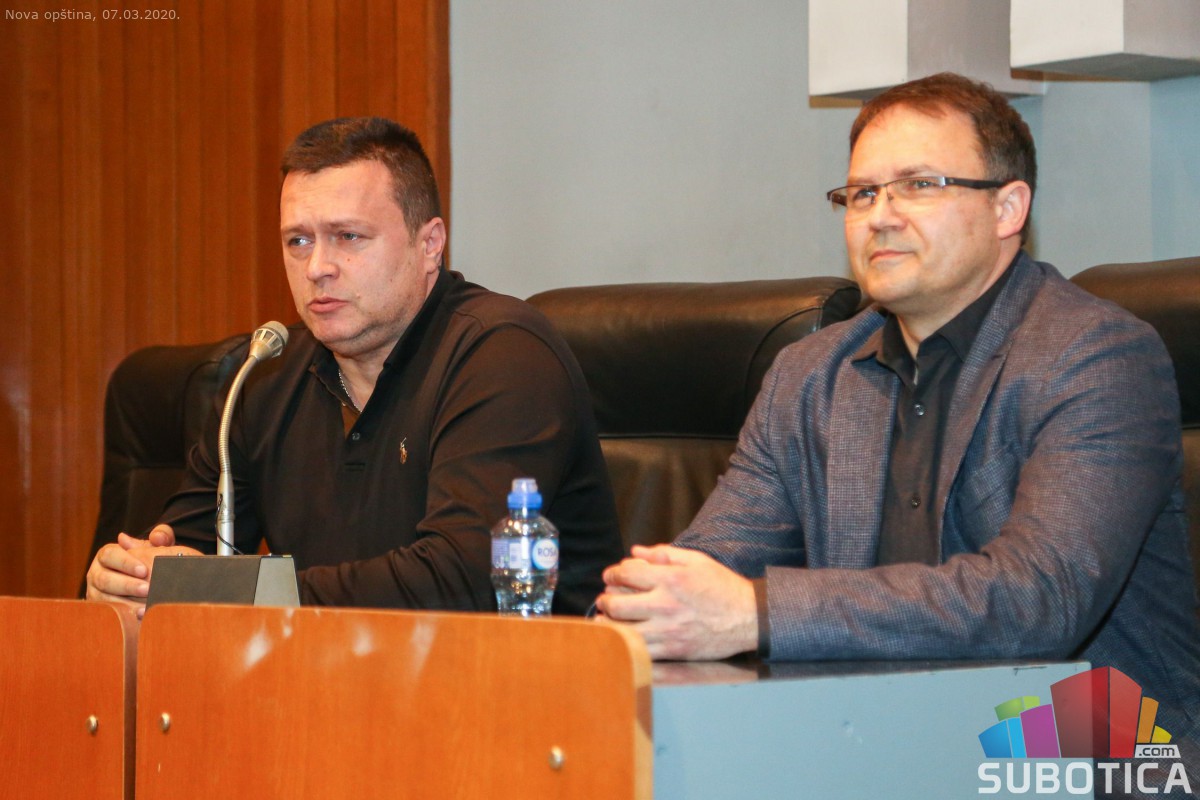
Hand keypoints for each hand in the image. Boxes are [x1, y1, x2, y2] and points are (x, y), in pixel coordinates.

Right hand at [85, 525, 198, 614]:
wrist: (150, 584)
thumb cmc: (152, 561)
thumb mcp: (157, 547)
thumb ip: (162, 537)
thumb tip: (158, 537)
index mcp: (107, 555)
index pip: (110, 555)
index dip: (126, 562)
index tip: (144, 570)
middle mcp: (96, 573)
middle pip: (105, 579)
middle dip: (127, 585)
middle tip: (147, 589)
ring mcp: (95, 593)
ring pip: (104, 600)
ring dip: (125, 604)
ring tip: (146, 608)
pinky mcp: (100, 611)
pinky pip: (108, 616)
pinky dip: (124, 618)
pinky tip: (140, 619)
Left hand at [594, 544, 758, 660]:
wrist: (748, 618)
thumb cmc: (722, 586)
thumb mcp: (696, 561)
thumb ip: (664, 553)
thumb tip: (635, 551)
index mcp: (670, 579)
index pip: (626, 574)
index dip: (612, 573)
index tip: (611, 576)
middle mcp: (665, 605)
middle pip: (617, 604)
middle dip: (605, 599)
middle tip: (605, 598)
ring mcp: (667, 631)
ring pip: (622, 631)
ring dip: (609, 624)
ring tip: (605, 618)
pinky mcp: (673, 651)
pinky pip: (639, 651)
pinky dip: (624, 644)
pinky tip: (620, 638)